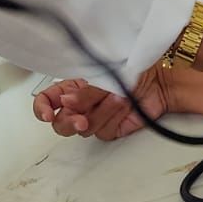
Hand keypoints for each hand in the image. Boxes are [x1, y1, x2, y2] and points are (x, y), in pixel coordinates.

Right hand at [33, 64, 170, 139]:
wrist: (160, 81)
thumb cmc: (133, 69)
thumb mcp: (104, 75)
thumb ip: (84, 91)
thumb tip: (65, 101)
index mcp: (73, 86)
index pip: (47, 100)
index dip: (41, 109)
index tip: (48, 115)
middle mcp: (82, 103)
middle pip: (61, 123)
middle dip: (70, 122)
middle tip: (81, 121)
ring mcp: (96, 117)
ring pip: (85, 130)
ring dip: (103, 113)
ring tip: (119, 98)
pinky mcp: (111, 128)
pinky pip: (104, 132)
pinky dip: (115, 119)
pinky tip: (125, 106)